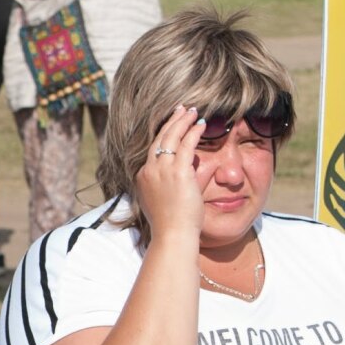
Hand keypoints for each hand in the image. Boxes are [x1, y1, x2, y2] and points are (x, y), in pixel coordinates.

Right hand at [135, 103, 208, 239]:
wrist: (172, 235)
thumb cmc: (171, 224)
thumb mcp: (166, 199)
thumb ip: (173, 182)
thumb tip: (189, 168)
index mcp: (143, 177)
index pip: (153, 149)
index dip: (163, 134)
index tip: (172, 124)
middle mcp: (149, 170)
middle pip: (159, 138)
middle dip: (171, 121)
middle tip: (181, 109)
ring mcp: (161, 171)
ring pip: (171, 137)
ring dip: (182, 121)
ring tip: (193, 111)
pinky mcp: (177, 172)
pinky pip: (185, 145)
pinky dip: (193, 132)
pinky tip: (201, 124)